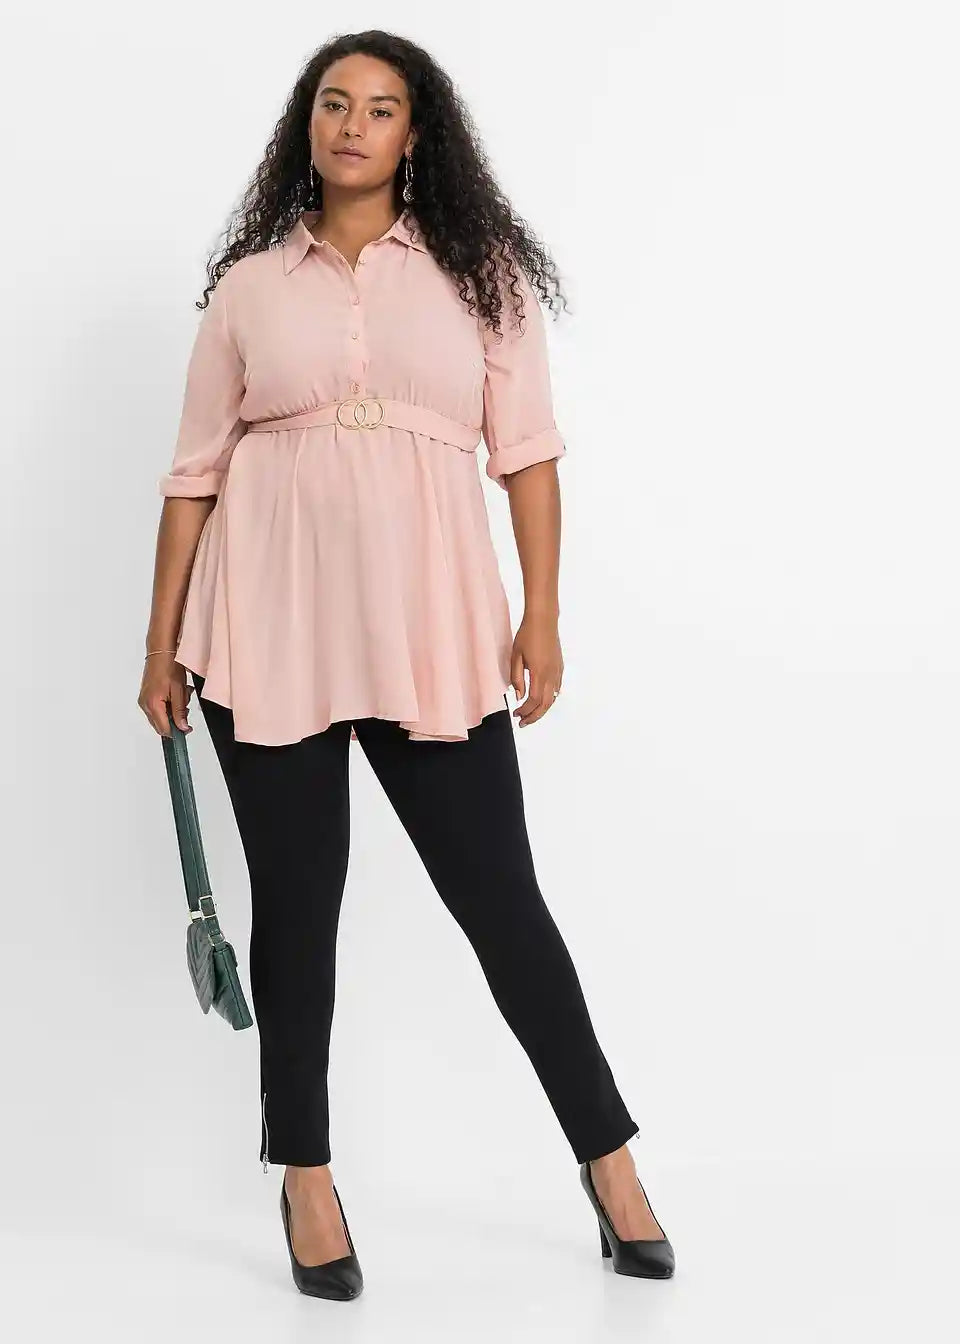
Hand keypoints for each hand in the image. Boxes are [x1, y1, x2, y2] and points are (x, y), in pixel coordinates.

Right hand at [139, 652, 192, 736]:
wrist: (161, 651)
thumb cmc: (169, 665)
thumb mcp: (179, 691)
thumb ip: (180, 711)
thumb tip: (182, 727)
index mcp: (153, 704)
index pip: (164, 728)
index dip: (177, 732)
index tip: (187, 729)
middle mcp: (145, 704)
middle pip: (161, 724)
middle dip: (175, 720)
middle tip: (186, 709)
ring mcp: (144, 700)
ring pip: (160, 716)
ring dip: (172, 711)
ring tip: (181, 697)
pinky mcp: (146, 696)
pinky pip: (157, 708)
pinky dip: (167, 705)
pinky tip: (175, 694)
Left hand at [510, 613, 562, 727]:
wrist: (544, 620)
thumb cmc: (527, 635)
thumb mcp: (516, 656)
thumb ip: (517, 678)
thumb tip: (519, 695)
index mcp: (539, 673)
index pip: (533, 701)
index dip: (525, 711)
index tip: (516, 714)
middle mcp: (551, 675)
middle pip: (545, 704)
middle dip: (534, 716)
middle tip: (523, 722)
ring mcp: (557, 672)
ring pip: (552, 698)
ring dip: (541, 709)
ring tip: (531, 714)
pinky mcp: (560, 667)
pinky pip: (556, 688)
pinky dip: (549, 698)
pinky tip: (542, 699)